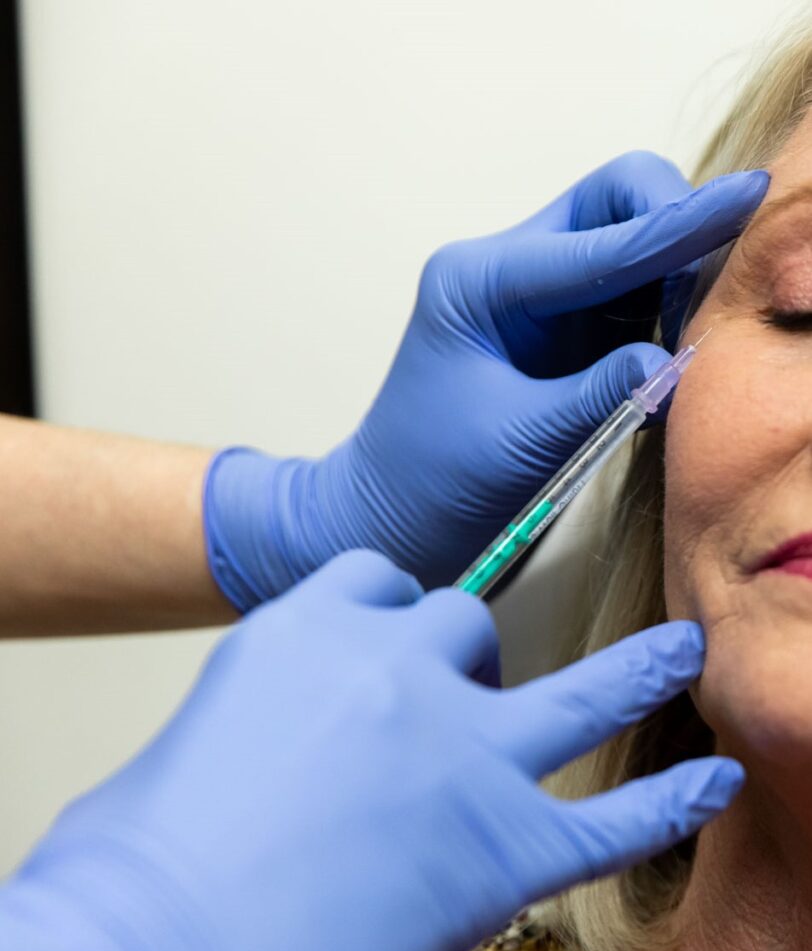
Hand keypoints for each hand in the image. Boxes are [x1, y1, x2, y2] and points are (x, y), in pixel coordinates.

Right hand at [0, 551, 742, 950]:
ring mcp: (458, 755)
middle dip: (472, 656)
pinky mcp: (501, 850)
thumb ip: (256, 718)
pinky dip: (667, 801)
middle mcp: (392, 672)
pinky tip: (712, 782)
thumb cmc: (139, 871)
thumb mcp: (187, 747)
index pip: (379, 582)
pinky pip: (611, 818)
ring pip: (578, 690)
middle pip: (467, 625)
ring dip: (640, 668)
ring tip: (682, 652)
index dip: (395, 610)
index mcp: (306, 635)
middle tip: (470, 705)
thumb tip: (271, 748)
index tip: (403, 637)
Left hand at [203, 153, 767, 606]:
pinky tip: (673, 352)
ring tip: (695, 337)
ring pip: (629, 243)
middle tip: (708, 301)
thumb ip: (602, 395)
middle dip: (674, 227)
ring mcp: (534, 298)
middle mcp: (507, 271)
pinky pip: (628, 296)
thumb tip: (675, 359)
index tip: (749, 202)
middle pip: (615, 202)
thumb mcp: (521, 442)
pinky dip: (661, 313)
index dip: (680, 226)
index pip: (600, 240)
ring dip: (675, 274)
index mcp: (480, 280)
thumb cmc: (433, 483)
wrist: (393, 518)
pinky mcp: (557, 333)